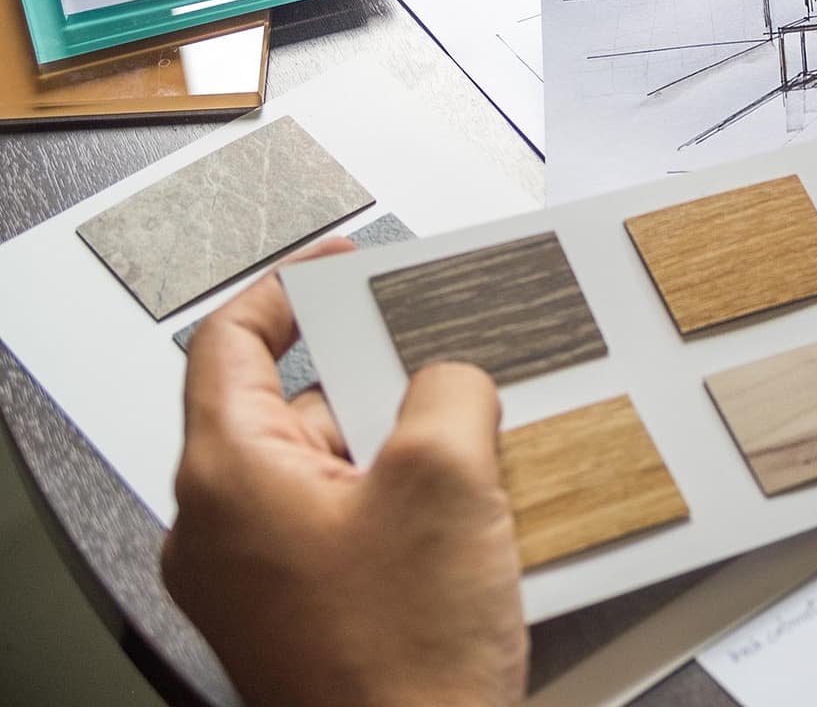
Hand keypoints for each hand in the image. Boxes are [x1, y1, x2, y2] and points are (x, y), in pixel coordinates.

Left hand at [163, 242, 527, 706]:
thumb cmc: (401, 662)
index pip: (228, 345)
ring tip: (476, 475)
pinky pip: (352, 531)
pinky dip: (407, 514)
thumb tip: (450, 379)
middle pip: (300, 410)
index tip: (342, 269)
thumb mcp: (447, 479)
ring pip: (337, 473)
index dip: (289, 293)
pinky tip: (471, 531)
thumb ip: (448, 391)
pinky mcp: (304, 616)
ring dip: (408, 459)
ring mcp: (260, 580)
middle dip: (385, 389)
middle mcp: (224, 528)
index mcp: (228, 477)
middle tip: (452, 381)